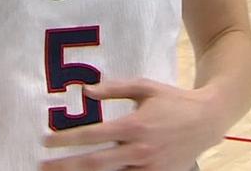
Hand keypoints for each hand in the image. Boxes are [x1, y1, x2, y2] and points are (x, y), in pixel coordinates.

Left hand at [41, 79, 223, 170]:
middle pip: (94, 164)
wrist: (208, 121)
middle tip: (42, 166)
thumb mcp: (145, 87)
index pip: (93, 135)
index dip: (66, 139)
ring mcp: (149, 168)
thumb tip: (86, 91)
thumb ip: (115, 89)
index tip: (45, 141)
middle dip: (65, 166)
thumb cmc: (173, 101)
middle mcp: (139, 150)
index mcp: (134, 126)